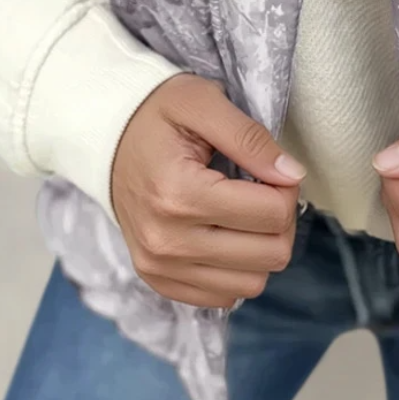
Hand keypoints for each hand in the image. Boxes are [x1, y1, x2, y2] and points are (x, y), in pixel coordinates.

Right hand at [111, 73, 305, 307]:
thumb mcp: (202, 102)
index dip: (287, 187)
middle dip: (281, 219)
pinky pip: (224, 296)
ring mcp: (160, 268)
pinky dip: (236, 268)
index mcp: (179, 194)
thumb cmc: (156, 115)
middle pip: (270, 254)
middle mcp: (167, 242)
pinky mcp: (159, 281)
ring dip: (262, 247)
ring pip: (253, 283)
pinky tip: (225, 234)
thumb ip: (250, 137)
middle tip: (263, 189)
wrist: (105, 139)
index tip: (272, 167)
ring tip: (244, 212)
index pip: (272, 214)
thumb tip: (293, 174)